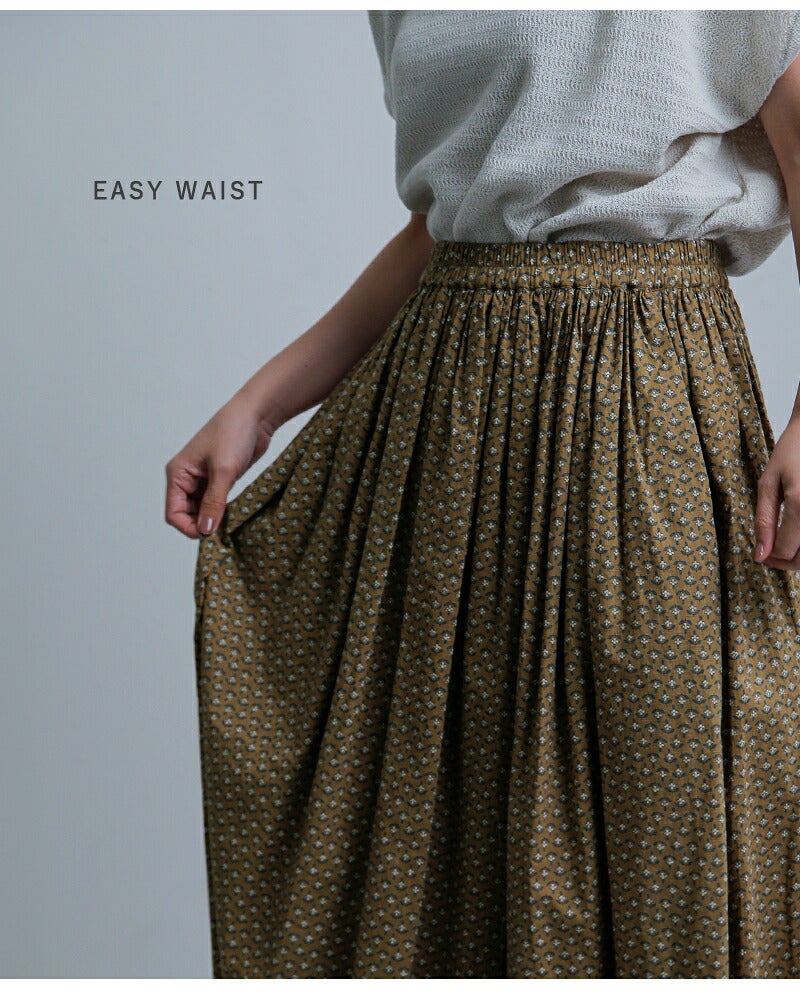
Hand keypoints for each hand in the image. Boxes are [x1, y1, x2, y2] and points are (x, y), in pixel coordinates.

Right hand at [164, 395, 277, 539]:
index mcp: (178, 473)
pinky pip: (215, 503)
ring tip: (229, 521)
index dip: (188, 527)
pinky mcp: (219, 480)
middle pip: (186, 514)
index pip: (173, 512)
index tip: (209, 534)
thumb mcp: (224, 470)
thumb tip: (205, 531)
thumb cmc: (234, 432)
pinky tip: (233, 514)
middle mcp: (187, 478)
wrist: (256, 415)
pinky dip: (222, 511)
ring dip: (213, 518)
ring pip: (201, 510)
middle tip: (223, 529)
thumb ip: (214, 502)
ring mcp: (203, 479)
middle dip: (201, 524)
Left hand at [753, 413, 799, 569]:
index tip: (760, 553)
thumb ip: (764, 521)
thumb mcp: (769, 483)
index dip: (769, 557)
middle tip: (770, 554)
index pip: (786, 551)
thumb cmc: (793, 452)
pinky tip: (797, 533)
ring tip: (785, 544)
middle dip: (784, 563)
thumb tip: (760, 555)